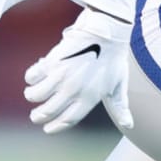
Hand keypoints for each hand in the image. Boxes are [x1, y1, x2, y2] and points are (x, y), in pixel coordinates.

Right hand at [24, 8, 133, 133]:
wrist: (106, 32)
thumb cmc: (113, 58)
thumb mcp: (119, 84)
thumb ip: (120, 106)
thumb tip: (129, 124)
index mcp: (89, 98)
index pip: (68, 120)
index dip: (55, 127)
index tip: (47, 128)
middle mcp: (74, 90)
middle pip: (48, 111)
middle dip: (38, 116)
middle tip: (35, 116)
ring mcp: (62, 76)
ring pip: (36, 95)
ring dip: (32, 96)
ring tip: (32, 94)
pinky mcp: (52, 62)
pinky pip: (33, 76)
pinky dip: (31, 77)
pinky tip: (34, 76)